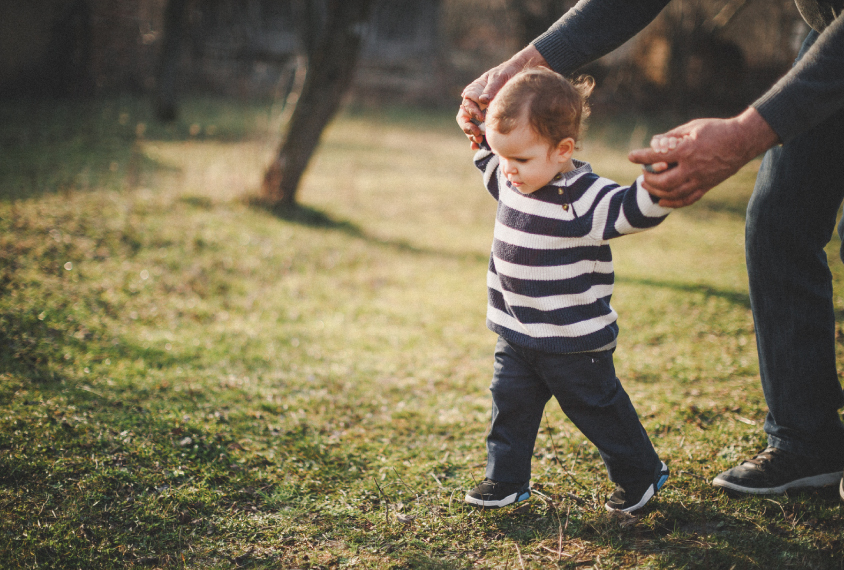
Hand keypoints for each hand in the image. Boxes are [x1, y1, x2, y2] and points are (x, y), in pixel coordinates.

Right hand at [457, 45, 548, 147]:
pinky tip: (477, 147)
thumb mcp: (500, 77)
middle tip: (477, 135)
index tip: (481, 118)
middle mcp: (473, 102)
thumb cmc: (508, 73)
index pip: (466, 104)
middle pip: (464, 117)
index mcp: (473, 91)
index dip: (472, 112)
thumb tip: (482, 100)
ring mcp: (479, 111)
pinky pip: (478, 130)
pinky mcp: (486, 119)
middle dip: (468, 127)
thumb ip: (491, 88)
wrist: (519, 74)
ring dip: (472, 135)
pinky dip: (476, 139)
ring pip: (469, 125)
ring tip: (479, 142)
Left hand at [628, 108, 779, 207]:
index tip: (631, 156)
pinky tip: (662, 200)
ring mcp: (701, 180)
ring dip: (657, 191)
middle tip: (643, 173)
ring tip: (648, 185)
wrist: (743, 141)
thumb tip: (653, 143)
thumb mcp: (692, 127)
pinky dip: (672, 203)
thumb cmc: (716, 130)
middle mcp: (693, 168)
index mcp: (687, 150)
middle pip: (663, 181)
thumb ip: (671, 136)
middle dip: (649, 178)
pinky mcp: (707, 186)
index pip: (657, 156)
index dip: (641, 156)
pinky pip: (687, 200)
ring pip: (673, 193)